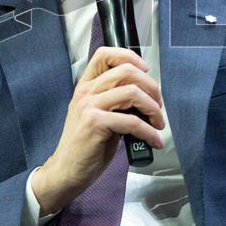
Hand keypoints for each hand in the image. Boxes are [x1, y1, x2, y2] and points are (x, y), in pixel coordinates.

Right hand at [32, 47, 164, 213]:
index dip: (129, 57)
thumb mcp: (98, 116)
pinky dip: (148, 131)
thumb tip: (146, 97)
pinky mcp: (95, 124)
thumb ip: (116, 102)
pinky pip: (132, 121)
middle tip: (158, 106)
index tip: (145, 72)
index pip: (105, 55)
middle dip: (151, 87)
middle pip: (126, 71)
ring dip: (153, 109)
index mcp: (86, 86)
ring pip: (132, 92)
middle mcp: (86, 92)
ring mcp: (89, 106)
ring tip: (158, 123)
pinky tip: (153, 140)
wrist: (66, 171)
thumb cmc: (86, 146)